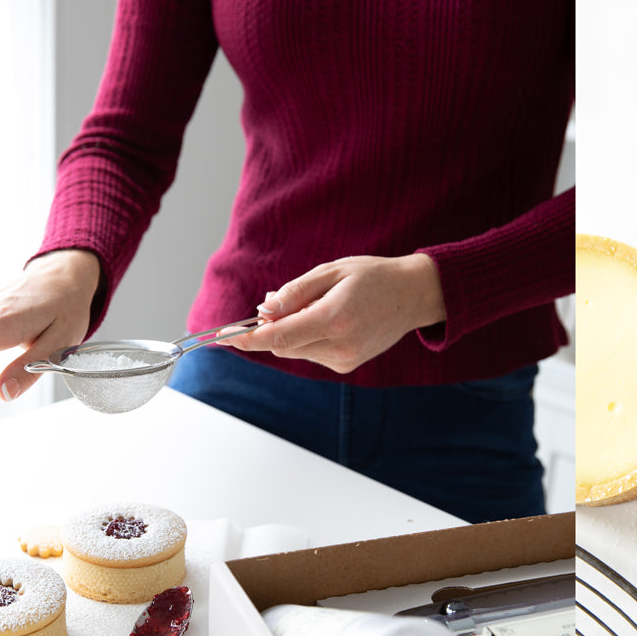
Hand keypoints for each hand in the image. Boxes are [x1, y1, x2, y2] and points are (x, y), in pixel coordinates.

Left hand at [233, 254, 445, 373]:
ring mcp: (344, 359)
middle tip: (282, 302)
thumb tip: (263, 311)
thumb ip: (295, 292)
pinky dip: (308, 338)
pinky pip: (311, 353)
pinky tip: (331, 320)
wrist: (414, 296)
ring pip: (295, 351)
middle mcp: (339, 346)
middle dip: (271, 327)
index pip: (278, 337)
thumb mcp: (331, 271)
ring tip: (318, 306)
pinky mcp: (347, 364)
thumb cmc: (374, 277)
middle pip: (282, 345)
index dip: (246, 338)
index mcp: (334, 319)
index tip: (223, 336)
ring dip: (291, 332)